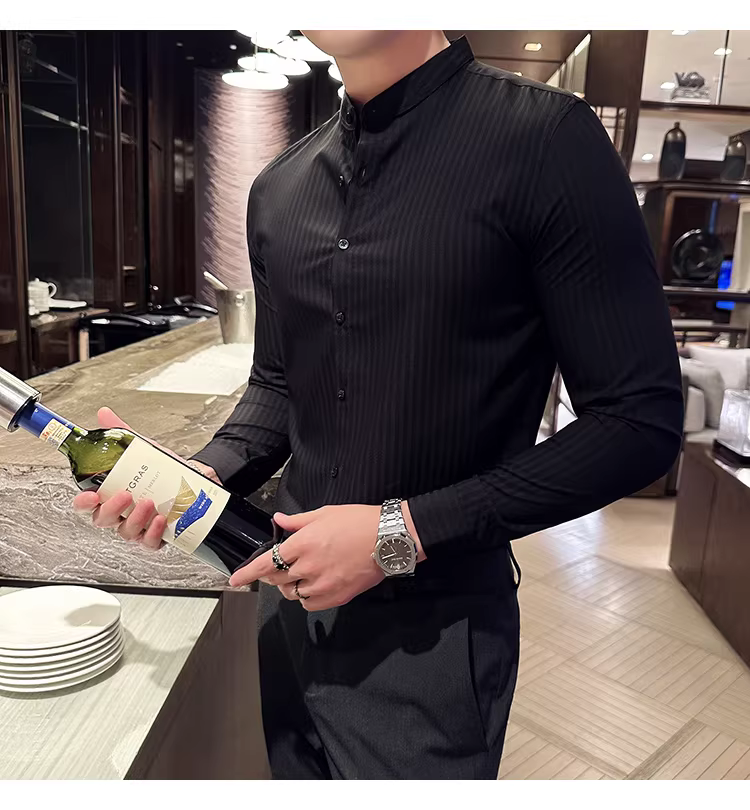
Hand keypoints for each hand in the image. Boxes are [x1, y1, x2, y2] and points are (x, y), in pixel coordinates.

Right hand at [72, 407, 219, 549]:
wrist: (195, 479)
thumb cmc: (163, 469)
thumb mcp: (143, 449)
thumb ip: (122, 433)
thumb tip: (104, 413)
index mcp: (111, 494)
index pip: (87, 504)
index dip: (83, 503)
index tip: (90, 496)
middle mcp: (122, 513)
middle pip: (103, 520)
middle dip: (112, 509)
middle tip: (126, 495)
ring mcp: (139, 526)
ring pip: (126, 533)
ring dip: (136, 520)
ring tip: (149, 503)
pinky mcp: (158, 535)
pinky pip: (149, 543)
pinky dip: (153, 534)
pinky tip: (160, 520)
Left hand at [229, 502, 424, 610]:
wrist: (389, 538)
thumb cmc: (360, 521)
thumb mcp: (325, 513)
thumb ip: (297, 521)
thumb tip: (278, 521)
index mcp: (303, 543)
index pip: (266, 563)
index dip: (247, 573)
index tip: (235, 580)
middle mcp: (309, 566)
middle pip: (277, 580)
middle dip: (274, 575)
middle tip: (281, 567)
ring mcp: (322, 584)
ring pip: (293, 594)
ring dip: (291, 586)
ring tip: (302, 574)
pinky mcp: (336, 596)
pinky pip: (310, 605)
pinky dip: (307, 598)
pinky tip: (314, 586)